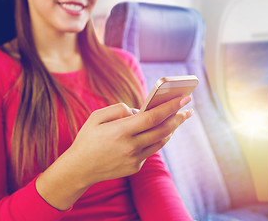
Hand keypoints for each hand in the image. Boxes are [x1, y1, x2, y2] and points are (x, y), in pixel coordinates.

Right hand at [36, 96, 192, 209]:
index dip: (170, 107)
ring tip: (176, 119)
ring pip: (160, 141)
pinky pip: (150, 150)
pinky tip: (157, 132)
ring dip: (170, 129)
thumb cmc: (87, 139)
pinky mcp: (135, 167)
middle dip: (178, 118)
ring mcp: (134, 159)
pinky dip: (155, 140)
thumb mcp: (96, 117)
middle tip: (188, 109)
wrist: (79, 169)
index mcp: (121, 131)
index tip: (183, 98)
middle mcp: (131, 146)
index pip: (153, 117)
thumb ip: (118, 109)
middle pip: (163, 130)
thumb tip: (138, 110)